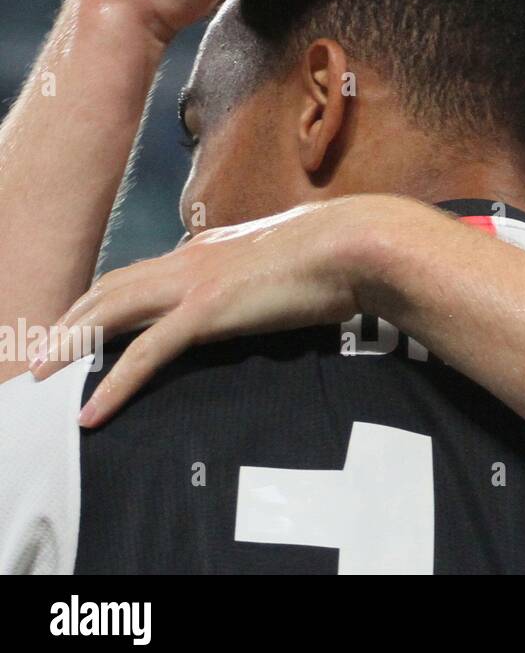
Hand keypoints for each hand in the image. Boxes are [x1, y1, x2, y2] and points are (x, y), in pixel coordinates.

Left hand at [30, 195, 420, 425]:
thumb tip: (274, 275)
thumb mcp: (291, 253)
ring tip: (41, 376)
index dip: (105, 297)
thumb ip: (266, 265)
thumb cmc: (339, 247)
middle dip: (69, 318)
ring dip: (69, 345)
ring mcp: (195, 284)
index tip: (84, 320)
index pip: (141, 271)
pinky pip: (146, 354)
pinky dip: (114, 384)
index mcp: (210, 248)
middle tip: (40, 350)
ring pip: (110, 313)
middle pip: (109, 288)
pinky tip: (93, 412)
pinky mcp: (207, 312)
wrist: (355, 241)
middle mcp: (191, 260)